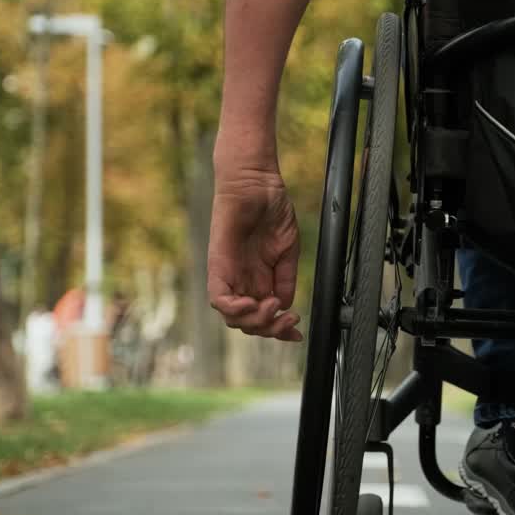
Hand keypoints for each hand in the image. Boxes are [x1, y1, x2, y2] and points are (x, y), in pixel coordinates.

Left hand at [207, 159, 302, 341]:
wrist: (257, 182)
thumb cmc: (271, 209)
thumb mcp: (287, 251)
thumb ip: (286, 279)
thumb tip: (285, 305)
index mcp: (258, 279)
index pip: (262, 316)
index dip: (278, 330)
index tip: (296, 332)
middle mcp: (241, 281)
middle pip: (248, 323)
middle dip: (270, 329)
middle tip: (288, 320)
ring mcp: (228, 274)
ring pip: (232, 317)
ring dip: (255, 321)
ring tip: (272, 308)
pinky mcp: (217, 265)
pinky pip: (219, 299)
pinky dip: (235, 309)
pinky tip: (252, 304)